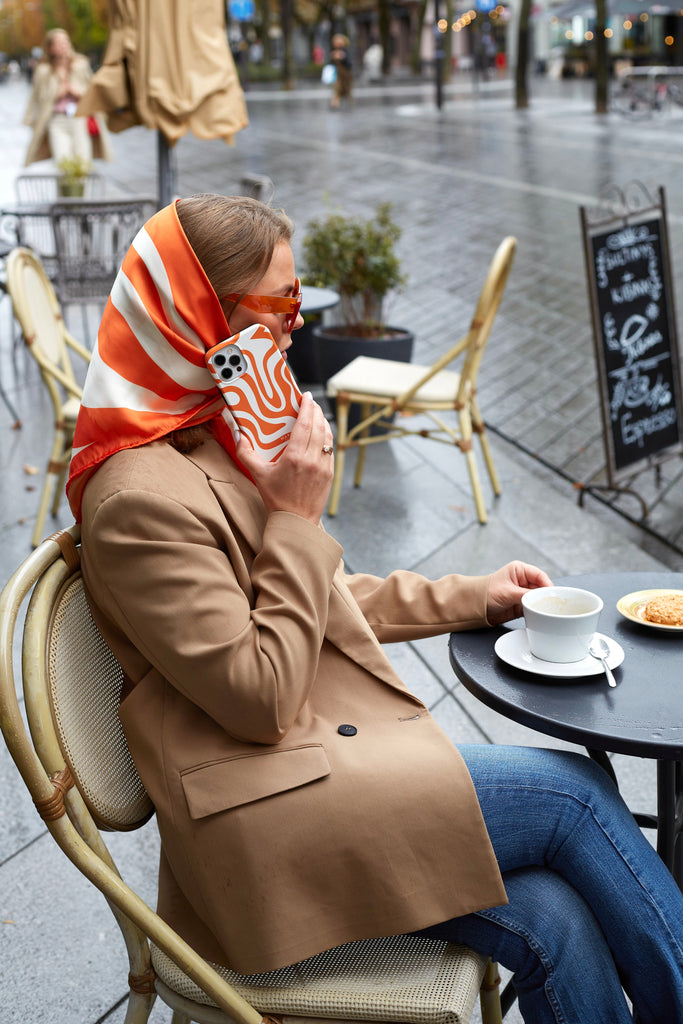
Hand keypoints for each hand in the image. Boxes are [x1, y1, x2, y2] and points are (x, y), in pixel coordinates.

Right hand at [236, 392, 334, 524]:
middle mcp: (312, 460)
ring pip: (328, 437)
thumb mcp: (258, 475)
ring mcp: (324, 467)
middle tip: (310, 402)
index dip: (307, 407)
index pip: (305, 424)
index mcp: (294, 457)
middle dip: (316, 410)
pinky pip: (330, 450)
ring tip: (317, 415)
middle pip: (319, 426)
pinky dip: (327, 438)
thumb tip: (238, 433)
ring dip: (324, 422)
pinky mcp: (330, 474)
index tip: (306, 396)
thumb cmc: (276, 499)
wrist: (296, 521)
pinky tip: (322, 434)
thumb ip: (246, 452)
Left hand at [486, 561, 552, 624]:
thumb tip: (541, 598)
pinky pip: (534, 608)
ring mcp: (523, 594)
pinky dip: (537, 612)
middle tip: (552, 605)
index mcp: (520, 571)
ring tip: (546, 611)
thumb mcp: (507, 592)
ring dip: (542, 605)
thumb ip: (525, 595)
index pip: (540, 576)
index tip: (553, 594)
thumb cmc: (486, 592)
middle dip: (546, 596)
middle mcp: (523, 581)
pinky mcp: (522, 605)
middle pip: (542, 588)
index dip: (548, 585)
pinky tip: (540, 615)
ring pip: (539, 599)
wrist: (475, 607)